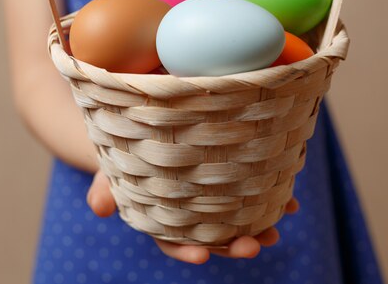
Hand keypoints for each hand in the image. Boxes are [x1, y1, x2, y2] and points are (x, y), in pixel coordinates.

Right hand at [87, 170, 298, 264]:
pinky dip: (270, 191)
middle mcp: (189, 210)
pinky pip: (248, 187)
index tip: (203, 257)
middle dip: (235, 243)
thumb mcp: (110, 167)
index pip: (172, 240)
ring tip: (283, 216)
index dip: (186, 251)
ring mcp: (209, 194)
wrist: (139, 130)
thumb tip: (98, 209)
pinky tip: (289, 193)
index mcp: (160, 216)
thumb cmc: (123, 152)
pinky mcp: (225, 175)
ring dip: (260, 220)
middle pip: (212, 233)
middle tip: (257, 245)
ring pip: (235, 213)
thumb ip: (105, 186)